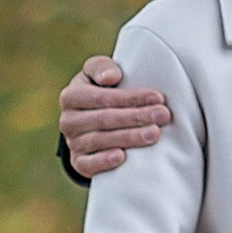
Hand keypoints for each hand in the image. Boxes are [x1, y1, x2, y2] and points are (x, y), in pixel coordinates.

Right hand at [60, 55, 173, 176]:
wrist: (91, 121)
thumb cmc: (100, 91)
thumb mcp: (97, 74)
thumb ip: (102, 67)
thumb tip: (112, 77)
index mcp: (71, 96)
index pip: (103, 97)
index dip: (131, 97)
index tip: (158, 97)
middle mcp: (68, 121)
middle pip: (105, 119)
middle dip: (137, 117)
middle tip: (163, 115)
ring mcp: (72, 143)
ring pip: (101, 141)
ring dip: (130, 138)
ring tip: (154, 134)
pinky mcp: (79, 163)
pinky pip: (88, 165)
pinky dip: (104, 161)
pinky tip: (123, 157)